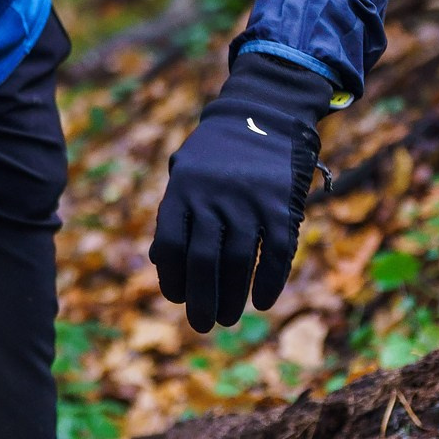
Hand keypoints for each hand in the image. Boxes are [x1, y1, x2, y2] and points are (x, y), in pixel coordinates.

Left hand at [150, 55, 327, 334]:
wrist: (263, 113)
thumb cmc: (216, 153)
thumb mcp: (185, 173)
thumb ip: (175, 214)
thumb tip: (159, 261)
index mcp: (182, 191)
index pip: (170, 246)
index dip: (172, 278)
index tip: (177, 299)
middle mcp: (212, 198)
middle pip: (203, 262)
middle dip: (202, 300)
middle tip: (204, 324)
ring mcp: (248, 201)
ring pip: (238, 262)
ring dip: (233, 297)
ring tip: (228, 317)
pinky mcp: (280, 205)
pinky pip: (276, 252)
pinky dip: (269, 281)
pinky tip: (263, 301)